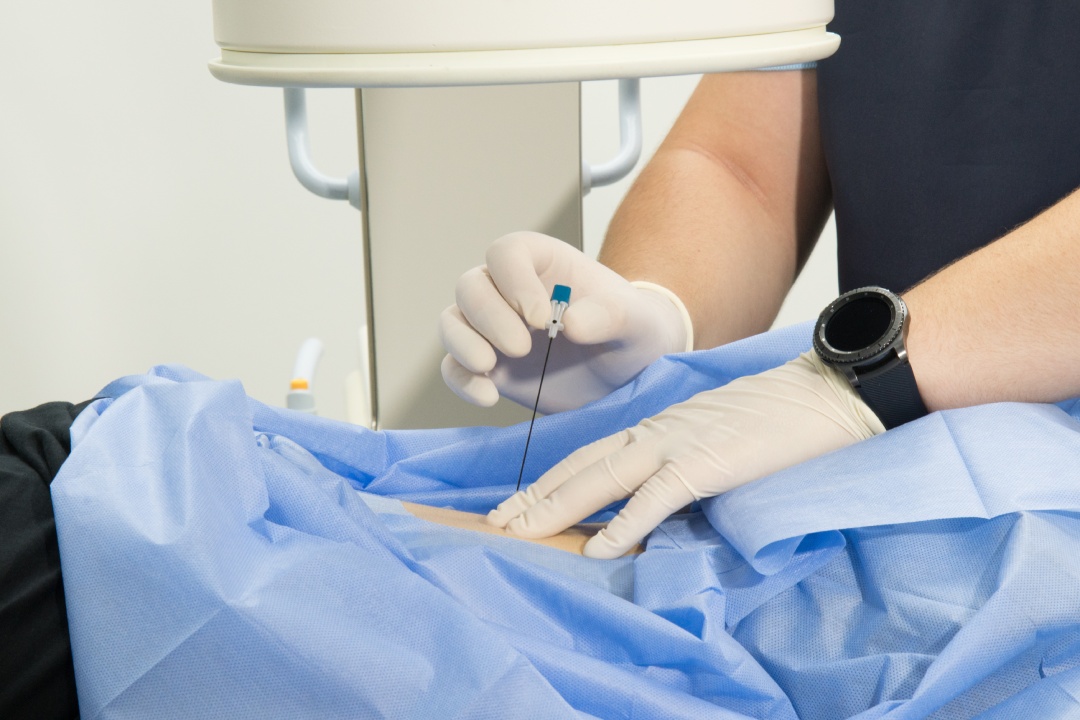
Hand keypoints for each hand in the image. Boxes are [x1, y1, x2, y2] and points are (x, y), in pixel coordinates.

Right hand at [440, 231, 692, 413]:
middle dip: (488, 316)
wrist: (629, 373)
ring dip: (463, 343)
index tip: (542, 316)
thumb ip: (609, 316)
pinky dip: (461, 380)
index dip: (514, 281)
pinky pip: (454, 367)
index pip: (506, 253)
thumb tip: (570, 322)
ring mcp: (493, 329)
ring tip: (490, 366)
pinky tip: (489, 396)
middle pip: (470, 286)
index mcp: (543, 263)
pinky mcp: (488, 367)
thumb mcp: (636, 321)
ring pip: (452, 322)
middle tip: (522, 346)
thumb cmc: (633, 331)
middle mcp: (509, 291)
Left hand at [487, 352, 885, 557]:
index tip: (515, 506)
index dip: (548, 483)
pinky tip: (598, 547)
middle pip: (580, 467)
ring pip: (602, 478)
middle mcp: (655, 433)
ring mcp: (678, 445)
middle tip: (492, 524)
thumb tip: (658, 497)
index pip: (588, 457)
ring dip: (556, 507)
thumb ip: (681, 461)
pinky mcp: (708, 462)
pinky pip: (657, 497)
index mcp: (656, 428)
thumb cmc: (776, 419)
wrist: (823, 392)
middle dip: (533, 498)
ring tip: (518, 533)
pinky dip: (625, 523)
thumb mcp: (713, 437)